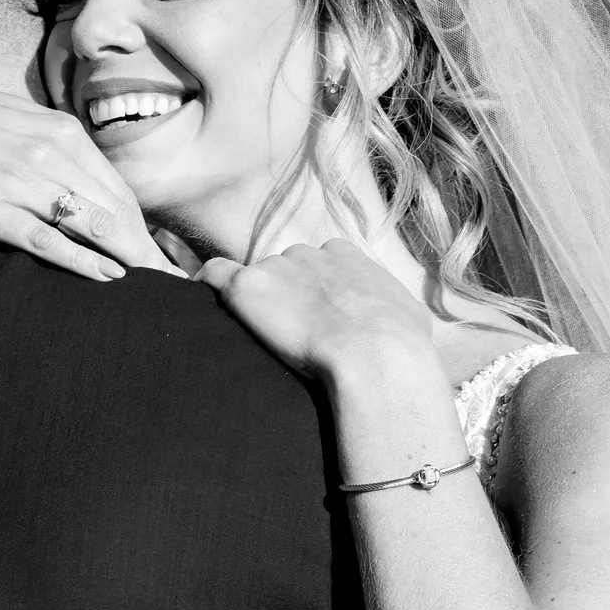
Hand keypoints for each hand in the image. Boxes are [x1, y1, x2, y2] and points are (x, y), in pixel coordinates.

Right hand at [0, 80, 171, 280]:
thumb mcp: (9, 120)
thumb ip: (48, 146)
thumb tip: (79, 180)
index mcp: (56, 129)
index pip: (117, 188)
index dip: (144, 228)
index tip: (162, 257)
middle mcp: (46, 153)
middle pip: (115, 210)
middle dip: (148, 251)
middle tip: (175, 284)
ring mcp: (19, 182)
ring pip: (92, 225)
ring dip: (130, 260)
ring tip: (155, 290)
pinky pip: (49, 242)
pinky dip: (85, 262)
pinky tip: (109, 279)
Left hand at [195, 239, 437, 382]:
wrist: (377, 355)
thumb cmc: (401, 345)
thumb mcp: (410, 317)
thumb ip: (395, 309)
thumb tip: (404, 322)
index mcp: (345, 255)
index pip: (319, 263)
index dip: (313, 292)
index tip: (314, 320)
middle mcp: (307, 253)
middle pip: (284, 270)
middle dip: (284, 297)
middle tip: (290, 337)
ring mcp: (275, 268)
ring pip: (255, 280)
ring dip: (256, 305)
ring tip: (262, 341)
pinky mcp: (247, 287)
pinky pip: (214, 274)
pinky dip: (206, 284)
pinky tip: (199, 300)